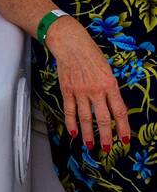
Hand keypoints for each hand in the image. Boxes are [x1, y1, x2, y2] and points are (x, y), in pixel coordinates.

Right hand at [47, 15, 130, 150]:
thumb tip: (113, 107)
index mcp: (109, 84)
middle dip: (106, 136)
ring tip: (91, 145)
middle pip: (102, 118)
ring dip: (88, 134)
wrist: (70, 43)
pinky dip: (71, 123)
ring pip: (85, 118)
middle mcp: (95, 90)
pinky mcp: (67, 90)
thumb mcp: (107, 70)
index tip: (124, 139)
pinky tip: (74, 132)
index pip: (119, 111)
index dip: (123, 127)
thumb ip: (110, 89)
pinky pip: (69, 110)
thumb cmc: (90, 54)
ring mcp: (80, 91)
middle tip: (107, 148)